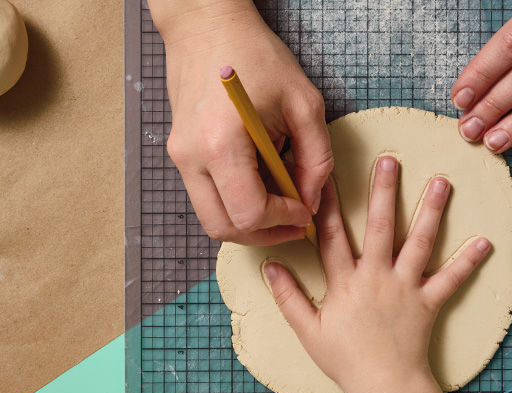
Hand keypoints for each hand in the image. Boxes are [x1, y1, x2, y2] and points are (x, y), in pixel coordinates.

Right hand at [149, 0, 332, 244]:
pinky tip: (261, 184)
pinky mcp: (181, 157)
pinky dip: (237, 204)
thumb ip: (317, 159)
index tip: (305, 212)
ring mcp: (181, 159)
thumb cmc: (255, 57)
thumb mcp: (305, 104)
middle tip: (293, 223)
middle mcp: (191, 158)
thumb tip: (310, 200)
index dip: (283, 221)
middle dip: (264, 234)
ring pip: (213, 220)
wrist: (206, 26)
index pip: (249, 213)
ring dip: (249, 223)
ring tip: (279, 204)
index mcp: (220, 144)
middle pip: (224, 228)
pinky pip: (209, 199)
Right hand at [264, 157, 490, 392]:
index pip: (331, 237)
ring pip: (419, 243)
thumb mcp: (308, 330)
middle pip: (380, 228)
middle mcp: (376, 277)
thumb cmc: (344, 359)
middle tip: (390, 161)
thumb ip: (288, 297)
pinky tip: (484, 243)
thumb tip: (270, 267)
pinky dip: (467, 263)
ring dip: (431, 211)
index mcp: (345, 282)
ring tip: (441, 182)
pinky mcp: (428, 302)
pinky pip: (450, 280)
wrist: (383, 384)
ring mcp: (405, 288)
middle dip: (384, 192)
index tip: (323, 178)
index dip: (325, 207)